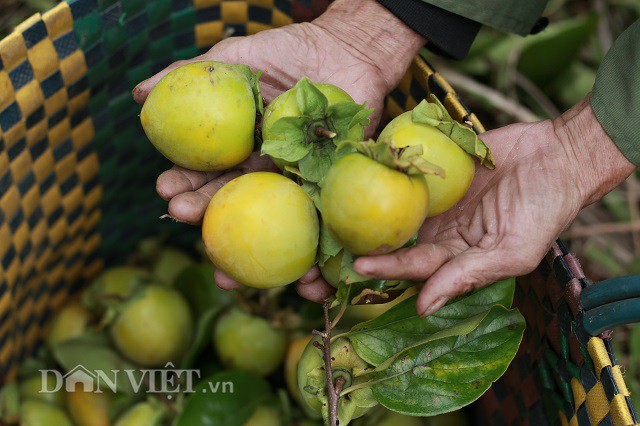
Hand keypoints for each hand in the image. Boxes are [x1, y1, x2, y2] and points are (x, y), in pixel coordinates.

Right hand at [132, 0, 424, 292]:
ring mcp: (298, 183)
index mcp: (240, 150)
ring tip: (232, 274)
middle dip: (206, 216)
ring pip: (272, 222)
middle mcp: (265, 173)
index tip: (164, 190)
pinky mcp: (331, 190)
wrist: (347, 51)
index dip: (186, 184)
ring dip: (252, 252)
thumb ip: (191, 75)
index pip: (208, 174)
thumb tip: (137, 96)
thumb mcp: (236, 59)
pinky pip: (320, 223)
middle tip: (183, 217)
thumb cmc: (290, 52)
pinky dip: (312, 255)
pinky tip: (300, 280)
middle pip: (234, 203)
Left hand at [347, 97, 634, 315]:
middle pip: (396, 243)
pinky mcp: (435, 168)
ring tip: (334, 215)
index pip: (415, 266)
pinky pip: (407, 174)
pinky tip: (357, 174)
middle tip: (330, 251)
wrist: (559, 156)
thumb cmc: (544, 210)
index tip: (357, 267)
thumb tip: (424, 308)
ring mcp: (435, 199)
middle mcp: (440, 230)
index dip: (387, 268)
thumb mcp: (511, 252)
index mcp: (456, 256)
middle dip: (365, 249)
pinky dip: (384, 175)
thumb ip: (466, 277)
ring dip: (366, 215)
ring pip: (394, 210)